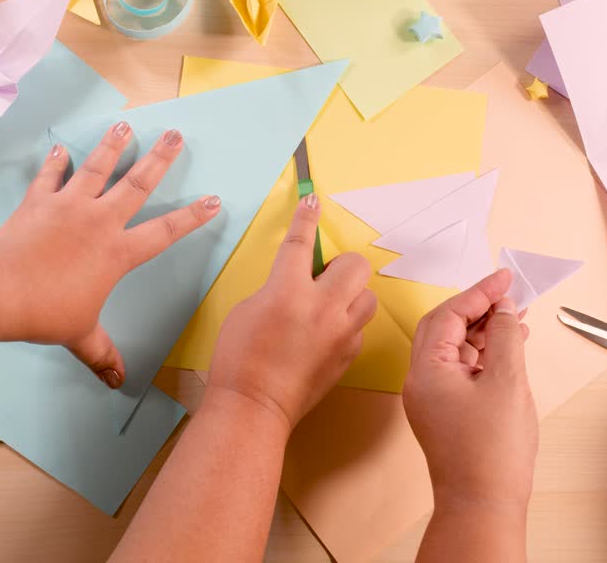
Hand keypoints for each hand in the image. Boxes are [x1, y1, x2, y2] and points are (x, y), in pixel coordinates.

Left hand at [0, 123, 218, 388]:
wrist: (0, 291)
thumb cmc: (45, 314)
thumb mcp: (80, 336)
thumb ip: (102, 353)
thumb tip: (118, 382)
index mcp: (117, 253)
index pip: (164, 233)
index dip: (191, 217)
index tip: (212, 200)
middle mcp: (99, 222)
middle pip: (136, 184)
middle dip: (159, 158)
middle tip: (174, 134)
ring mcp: (68, 207)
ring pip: (96, 168)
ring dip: (112, 145)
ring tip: (123, 124)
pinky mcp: (38, 202)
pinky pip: (49, 177)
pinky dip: (55, 162)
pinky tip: (60, 149)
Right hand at [207, 194, 375, 431]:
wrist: (253, 406)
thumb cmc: (239, 358)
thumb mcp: (248, 308)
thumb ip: (277, 287)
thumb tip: (297, 282)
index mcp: (287, 291)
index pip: (301, 242)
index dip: (307, 217)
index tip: (313, 200)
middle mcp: (321, 308)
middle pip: (354, 264)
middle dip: (340, 266)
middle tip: (320, 279)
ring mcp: (340, 333)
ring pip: (367, 296)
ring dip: (350, 295)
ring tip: (328, 307)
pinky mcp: (348, 355)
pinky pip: (359, 327)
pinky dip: (346, 325)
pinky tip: (325, 336)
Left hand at [404, 269, 537, 512]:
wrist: (483, 505)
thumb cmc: (492, 453)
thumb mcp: (507, 381)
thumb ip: (505, 336)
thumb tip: (504, 310)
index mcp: (426, 370)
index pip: (449, 315)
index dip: (479, 292)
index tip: (505, 278)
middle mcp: (421, 381)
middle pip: (446, 328)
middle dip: (479, 308)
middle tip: (510, 296)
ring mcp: (431, 398)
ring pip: (455, 349)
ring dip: (484, 331)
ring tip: (517, 320)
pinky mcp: (444, 413)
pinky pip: (461, 370)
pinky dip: (484, 355)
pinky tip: (508, 349)